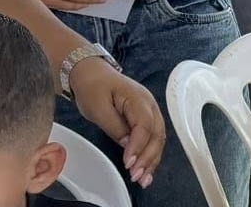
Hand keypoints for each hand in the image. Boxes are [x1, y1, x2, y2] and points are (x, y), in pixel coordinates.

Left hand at [68, 59, 163, 187]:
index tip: (128, 164)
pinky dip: (151, 154)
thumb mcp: (97, 107)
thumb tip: (126, 144)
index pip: (144, 126)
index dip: (138, 147)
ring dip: (152, 159)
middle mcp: (150, 105)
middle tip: (136, 176)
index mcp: (138, 99)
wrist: (91, 73)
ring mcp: (150, 111)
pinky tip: (147, 168)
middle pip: (157, 134)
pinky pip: (153, 137)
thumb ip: (114, 126)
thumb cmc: (93, 87)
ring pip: (158, 138)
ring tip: (144, 178)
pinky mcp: (146, 118)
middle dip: (148, 158)